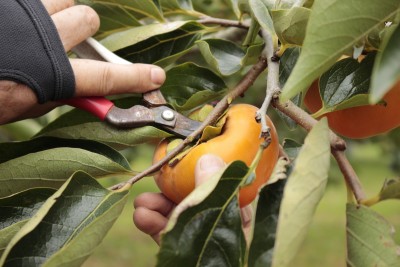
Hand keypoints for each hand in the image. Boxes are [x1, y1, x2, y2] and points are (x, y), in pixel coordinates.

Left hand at [0, 0, 165, 123]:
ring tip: (37, 29)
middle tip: (64, 46)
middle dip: (81, 33)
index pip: (106, 78)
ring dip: (57, 14)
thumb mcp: (19, 109)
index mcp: (50, 75)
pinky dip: (30, 11)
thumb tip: (82, 91)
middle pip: (88, 19)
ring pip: (63, 0)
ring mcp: (24, 14)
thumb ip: (57, 95)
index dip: (134, 79)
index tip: (155, 78)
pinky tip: (15, 26)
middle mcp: (43, 37)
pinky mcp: (9, 5)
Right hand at [133, 154, 252, 244]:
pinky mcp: (184, 253)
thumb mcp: (219, 221)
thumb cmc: (223, 258)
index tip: (182, 162)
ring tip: (140, 204)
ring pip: (179, 218)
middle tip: (155, 183)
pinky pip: (169, 235)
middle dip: (173, 192)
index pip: (223, 186)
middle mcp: (222, 227)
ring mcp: (202, 241)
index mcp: (240, 218)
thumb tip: (210, 156)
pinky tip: (141, 217)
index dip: (202, 172)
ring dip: (158, 208)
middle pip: (195, 200)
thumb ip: (214, 191)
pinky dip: (154, 225)